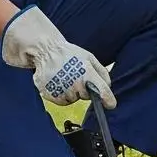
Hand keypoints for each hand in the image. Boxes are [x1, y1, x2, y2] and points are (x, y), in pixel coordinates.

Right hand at [0, 6, 115, 108]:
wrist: (46, 51)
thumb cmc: (69, 54)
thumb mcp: (89, 58)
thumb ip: (102, 72)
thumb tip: (108, 86)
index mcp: (87, 73)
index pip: (102, 91)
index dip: (108, 100)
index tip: (111, 104)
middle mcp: (75, 84)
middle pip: (87, 96)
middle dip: (85, 89)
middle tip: (77, 76)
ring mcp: (62, 91)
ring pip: (73, 99)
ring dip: (72, 92)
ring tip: (65, 77)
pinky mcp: (51, 96)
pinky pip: (62, 101)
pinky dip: (61, 94)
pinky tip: (58, 82)